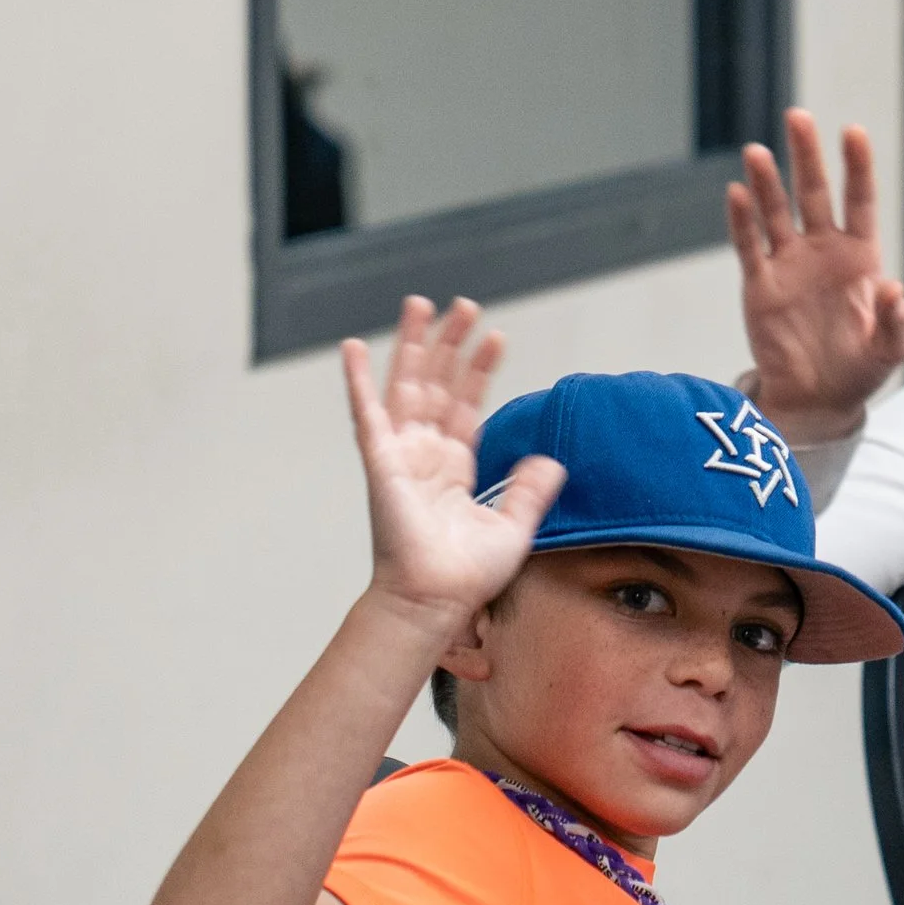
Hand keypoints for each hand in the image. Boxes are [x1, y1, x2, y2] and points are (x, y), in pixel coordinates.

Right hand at [341, 296, 564, 629]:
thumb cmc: (466, 575)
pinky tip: (353, 346)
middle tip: (463, 305)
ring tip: (421, 304)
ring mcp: (400, 454)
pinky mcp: (381, 461)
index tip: (496, 337)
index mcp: (454, 466)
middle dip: (449, 344)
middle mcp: (425, 454)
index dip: (479, 370)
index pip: (467, 404)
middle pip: (437, 384)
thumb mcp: (513, 526)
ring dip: (413, 344)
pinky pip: (366, 413)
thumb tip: (550, 460)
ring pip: (407, 385)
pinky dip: (357, 379)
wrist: (438, 600)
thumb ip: (530, 491)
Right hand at [727, 109, 903, 441]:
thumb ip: (894, 322)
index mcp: (859, 256)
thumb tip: (893, 290)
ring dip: (766, 182)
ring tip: (757, 152)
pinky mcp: (760, 284)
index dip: (856, 166)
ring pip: (775, 212)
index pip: (858, 200)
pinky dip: (742, 221)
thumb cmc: (859, 371)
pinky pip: (749, 246)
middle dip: (806, 155)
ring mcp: (789, 264)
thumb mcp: (889, 350)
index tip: (852, 132)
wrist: (817, 400)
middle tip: (797, 117)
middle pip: (813, 192)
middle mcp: (822, 251)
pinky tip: (736, 193)